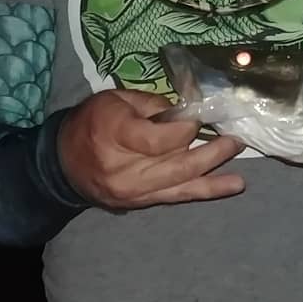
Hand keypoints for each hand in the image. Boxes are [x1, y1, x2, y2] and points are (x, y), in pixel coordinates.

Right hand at [57, 89, 245, 209]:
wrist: (62, 163)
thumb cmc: (91, 121)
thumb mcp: (116, 98)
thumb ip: (152, 104)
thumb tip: (188, 109)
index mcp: (115, 134)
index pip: (161, 138)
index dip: (186, 127)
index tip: (199, 116)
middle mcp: (124, 168)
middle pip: (176, 164)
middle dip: (211, 153)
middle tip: (236, 140)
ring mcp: (132, 191)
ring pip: (181, 184)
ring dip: (214, 175)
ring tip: (240, 168)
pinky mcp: (140, 202)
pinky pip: (177, 196)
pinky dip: (205, 191)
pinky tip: (231, 186)